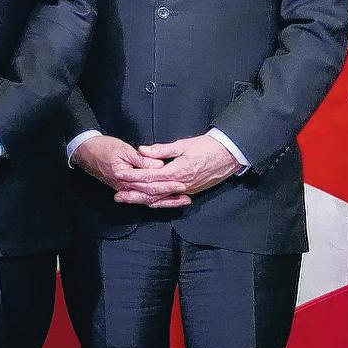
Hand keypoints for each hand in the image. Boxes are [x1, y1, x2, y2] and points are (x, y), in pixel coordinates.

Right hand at [71, 135, 182, 207]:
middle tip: (187, 198)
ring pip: (147, 200)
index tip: (181, 184)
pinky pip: (142, 197)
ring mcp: (125, 189)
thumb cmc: (104, 148)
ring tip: (181, 201)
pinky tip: (165, 199)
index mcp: (125, 178)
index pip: (150, 186)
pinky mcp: (125, 188)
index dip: (166, 185)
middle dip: (169, 198)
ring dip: (165, 202)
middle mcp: (125, 188)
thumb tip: (159, 166)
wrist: (85, 151)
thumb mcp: (124, 150)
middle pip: (150, 197)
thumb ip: (142, 160)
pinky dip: (155, 199)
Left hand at [111, 134, 240, 207]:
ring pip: (161, 198)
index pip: (149, 177)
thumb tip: (142, 150)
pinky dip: (158, 201)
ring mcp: (186, 190)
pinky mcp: (190, 191)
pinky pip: (170, 199)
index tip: (119, 174)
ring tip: (128, 199)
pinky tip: (148, 202)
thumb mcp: (183, 145)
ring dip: (143, 200)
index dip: (133, 176)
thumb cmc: (206, 147)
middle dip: (134, 194)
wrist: (229, 155)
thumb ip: (161, 150)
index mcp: (177, 172)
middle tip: (118, 195)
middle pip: (152, 192)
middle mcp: (181, 184)